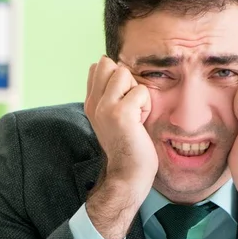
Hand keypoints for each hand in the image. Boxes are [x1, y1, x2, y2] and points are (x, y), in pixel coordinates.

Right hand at [85, 55, 157, 197]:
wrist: (128, 174)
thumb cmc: (130, 146)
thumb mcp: (113, 117)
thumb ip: (111, 95)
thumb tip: (119, 69)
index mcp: (91, 103)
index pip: (98, 67)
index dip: (117, 78)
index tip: (123, 103)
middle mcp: (93, 103)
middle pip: (108, 64)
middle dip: (126, 80)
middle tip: (131, 106)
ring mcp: (105, 107)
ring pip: (123, 72)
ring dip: (136, 92)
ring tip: (136, 115)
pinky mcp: (120, 113)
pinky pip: (141, 91)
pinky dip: (146, 105)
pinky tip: (141, 123)